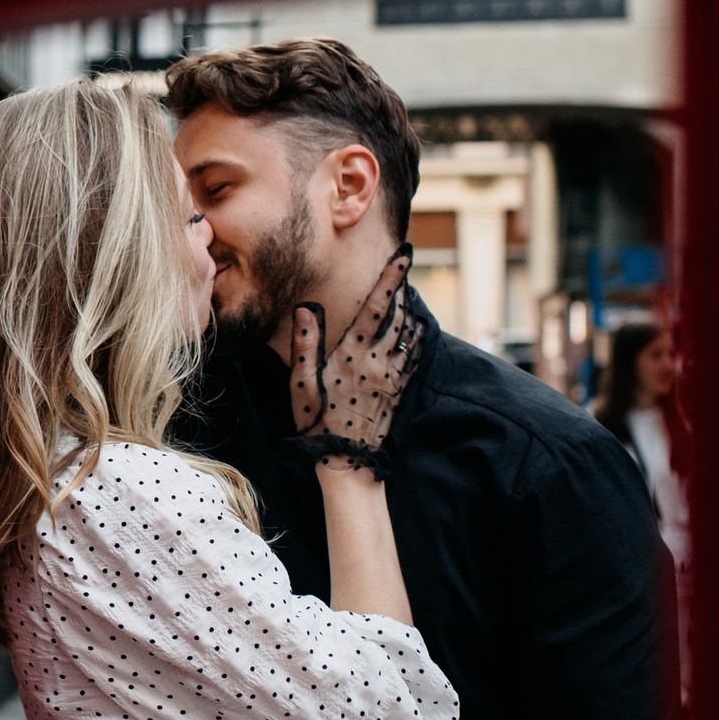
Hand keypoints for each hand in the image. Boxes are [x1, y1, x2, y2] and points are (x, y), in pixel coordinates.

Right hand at [289, 246, 424, 454]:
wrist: (349, 463)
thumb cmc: (317, 424)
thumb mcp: (301, 386)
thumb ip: (304, 346)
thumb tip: (304, 309)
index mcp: (352, 356)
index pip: (375, 309)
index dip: (390, 280)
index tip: (403, 256)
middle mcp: (378, 362)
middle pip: (399, 315)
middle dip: (402, 287)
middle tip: (406, 263)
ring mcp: (392, 376)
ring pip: (409, 334)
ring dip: (410, 310)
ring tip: (409, 290)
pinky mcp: (399, 390)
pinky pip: (414, 357)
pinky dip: (416, 337)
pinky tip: (417, 328)